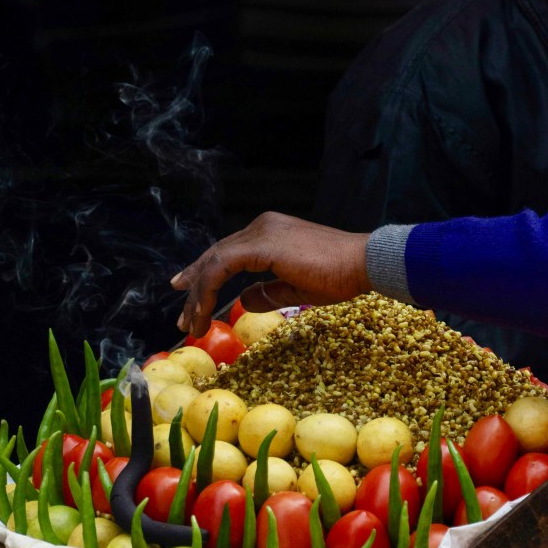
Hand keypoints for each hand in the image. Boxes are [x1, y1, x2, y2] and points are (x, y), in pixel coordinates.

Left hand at [170, 212, 371, 337]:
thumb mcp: (296, 286)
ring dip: (199, 294)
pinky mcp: (261, 244)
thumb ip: (268, 292)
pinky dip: (209, 290)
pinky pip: (222, 266)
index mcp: (270, 232)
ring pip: (215, 261)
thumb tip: (244, 300)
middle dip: (196, 287)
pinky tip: (205, 312)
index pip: (228, 253)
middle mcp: (261, 226)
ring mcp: (260, 232)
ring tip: (191, 322)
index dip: (206, 276)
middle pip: (216, 255)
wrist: (362, 262)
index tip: (191, 298)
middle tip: (184, 316)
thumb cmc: (339, 274)